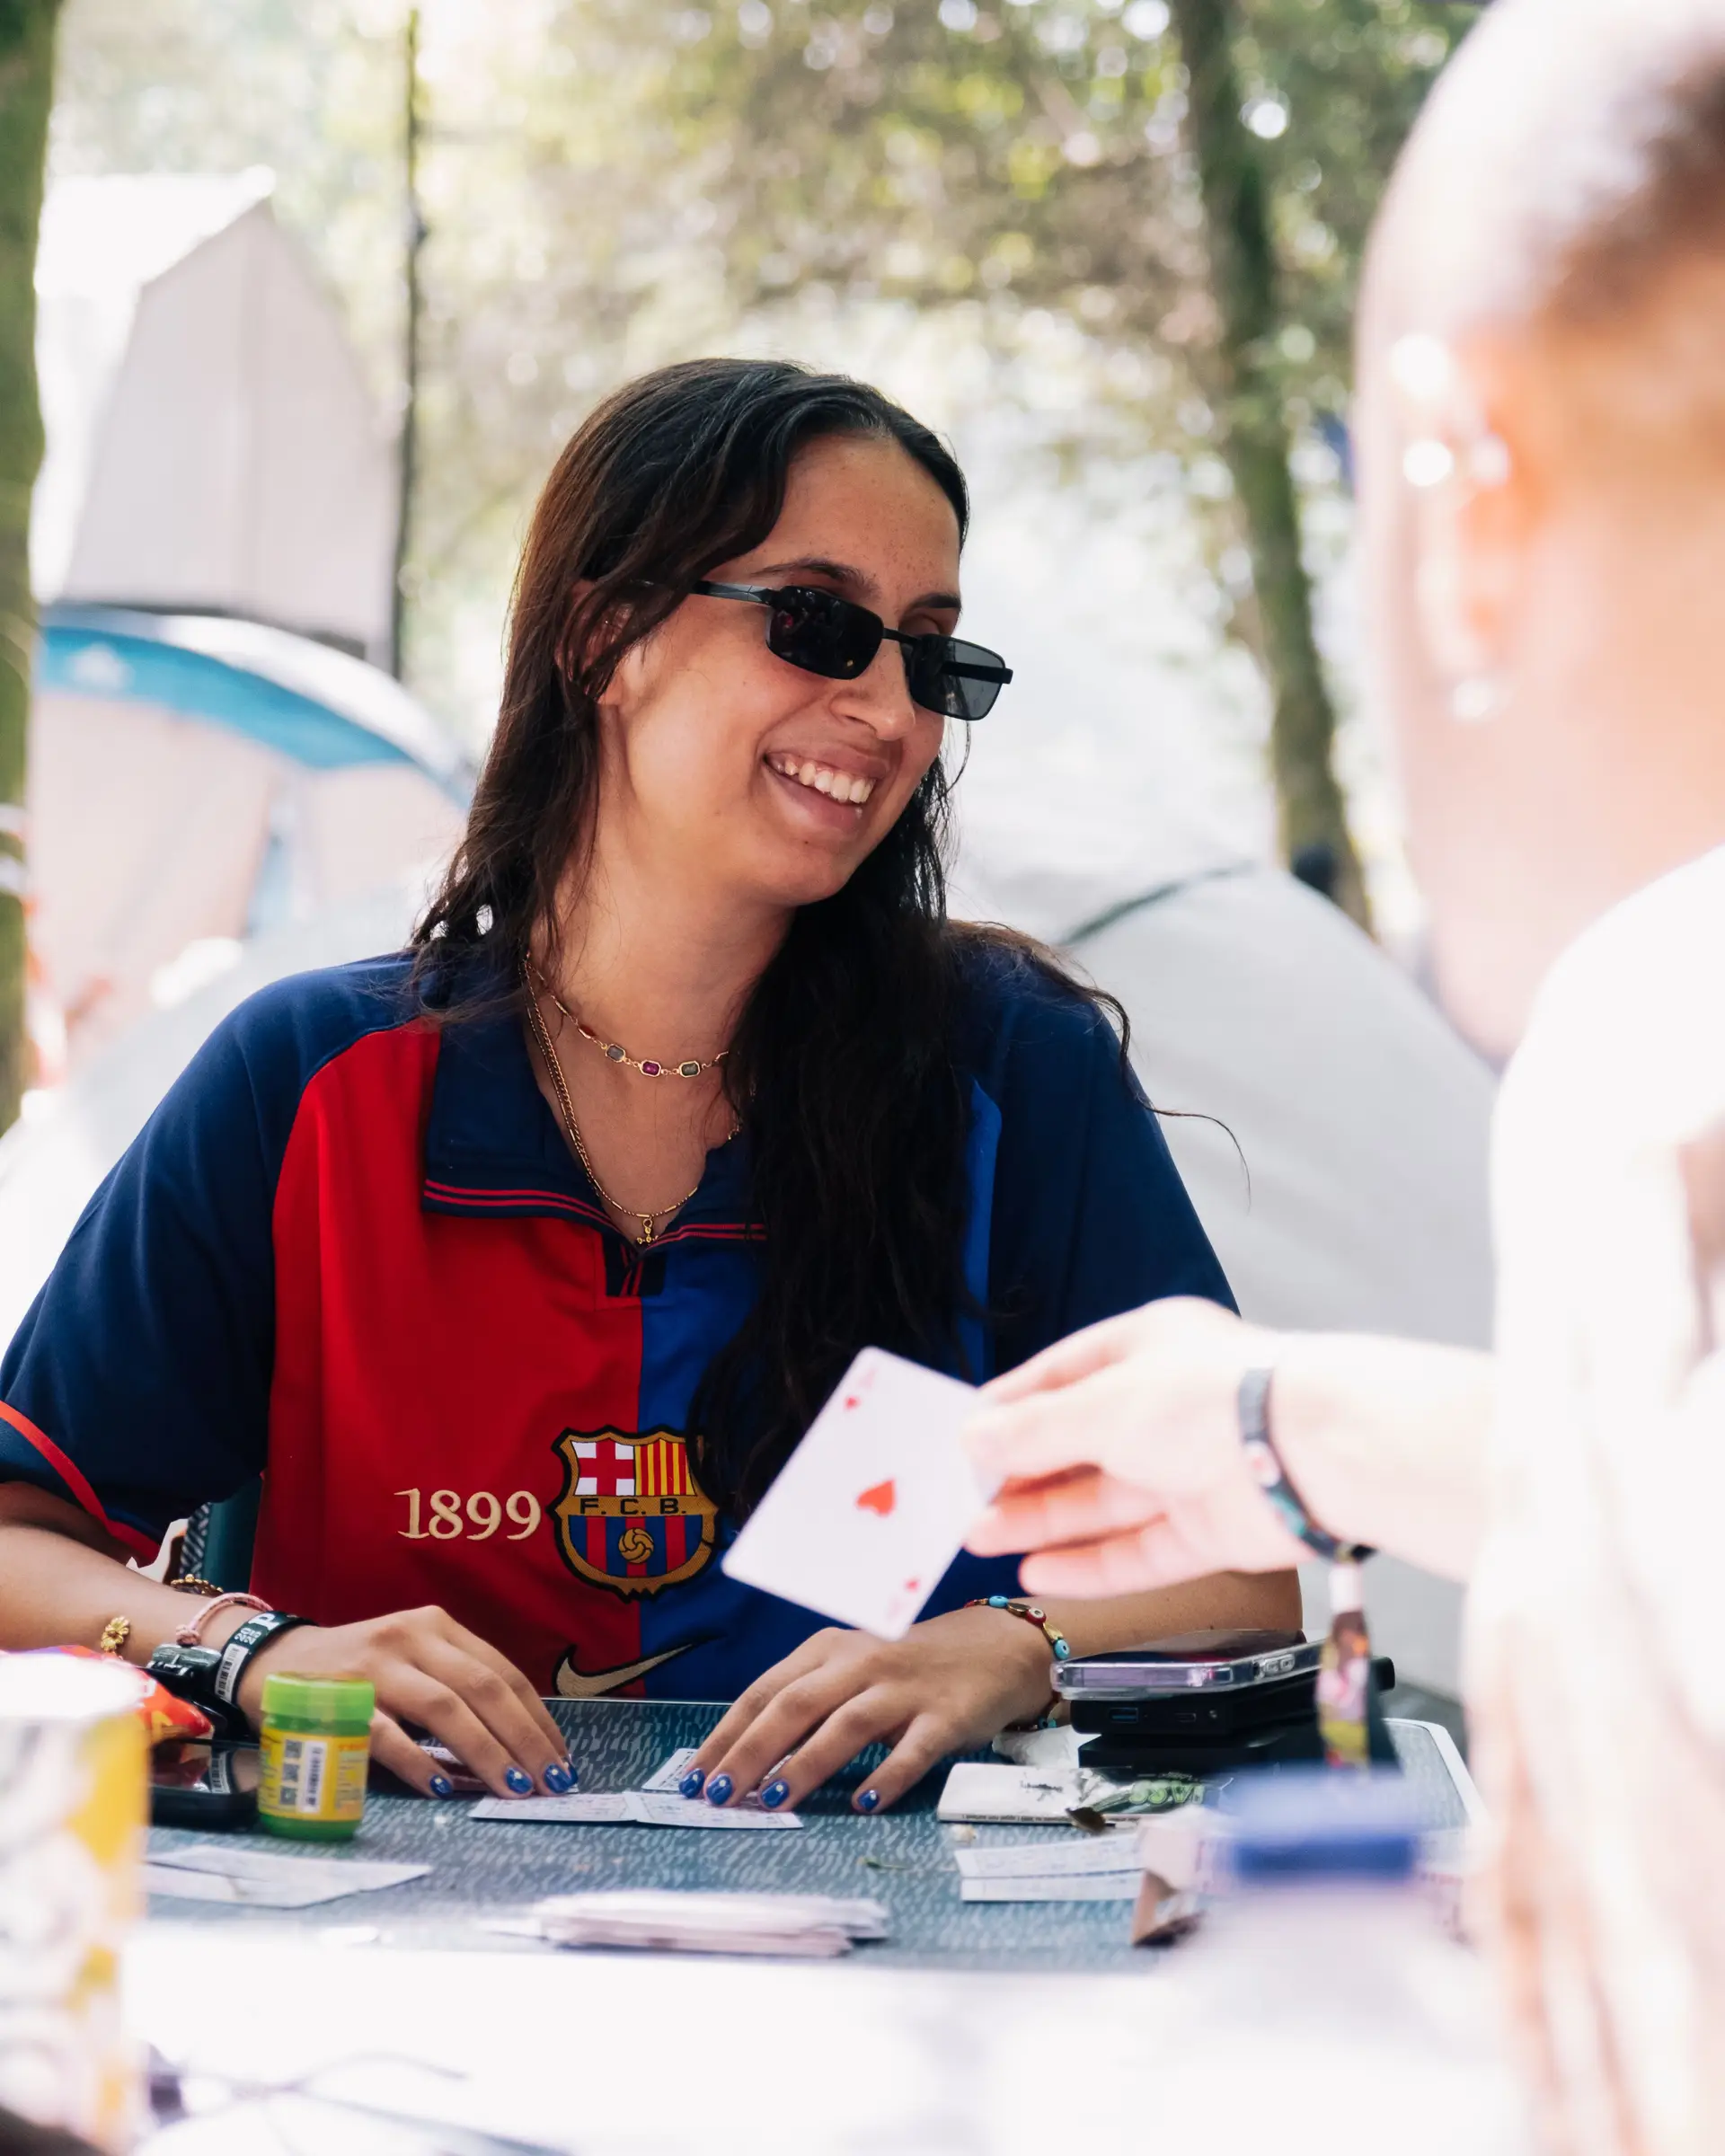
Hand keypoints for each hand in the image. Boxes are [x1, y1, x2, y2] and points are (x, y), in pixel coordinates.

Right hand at [231, 1604, 573, 1800]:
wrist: (270, 1661)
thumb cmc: (356, 1671)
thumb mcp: (412, 1662)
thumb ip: (455, 1692)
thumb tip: (515, 1752)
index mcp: (437, 1627)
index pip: (503, 1673)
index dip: (537, 1719)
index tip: (561, 1758)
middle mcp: (411, 1637)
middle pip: (484, 1689)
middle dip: (524, 1739)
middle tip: (550, 1783)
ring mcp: (376, 1666)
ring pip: (445, 1708)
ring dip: (486, 1753)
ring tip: (513, 1789)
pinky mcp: (340, 1699)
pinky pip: (387, 1734)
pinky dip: (418, 1761)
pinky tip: (442, 1787)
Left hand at [682, 1607, 1055, 1814]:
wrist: (994, 1647)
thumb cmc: (906, 1669)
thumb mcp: (850, 1672)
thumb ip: (806, 1705)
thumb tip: (743, 1760)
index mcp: (827, 1649)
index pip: (764, 1693)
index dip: (726, 1736)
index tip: (694, 1778)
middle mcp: (860, 1662)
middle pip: (793, 1706)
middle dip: (748, 1754)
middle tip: (717, 1797)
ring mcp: (903, 1688)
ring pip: (844, 1725)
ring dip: (804, 1764)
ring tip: (772, 1801)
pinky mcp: (945, 1716)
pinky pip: (912, 1750)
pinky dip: (887, 1777)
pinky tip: (864, 1805)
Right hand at [963, 1298, 1307, 1597]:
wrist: (1312, 1454)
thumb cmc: (1208, 1399)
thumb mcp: (1100, 1405)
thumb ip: (1033, 1430)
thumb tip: (972, 1439)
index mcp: (1147, 1349)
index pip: (1064, 1376)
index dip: (1011, 1408)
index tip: (963, 1438)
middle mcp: (1169, 1409)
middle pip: (1081, 1445)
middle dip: (1021, 1474)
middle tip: (964, 1501)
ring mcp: (1193, 1472)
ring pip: (1105, 1501)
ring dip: (1043, 1520)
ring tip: (981, 1536)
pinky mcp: (1213, 1531)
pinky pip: (1140, 1550)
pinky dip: (1090, 1563)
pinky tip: (1038, 1571)